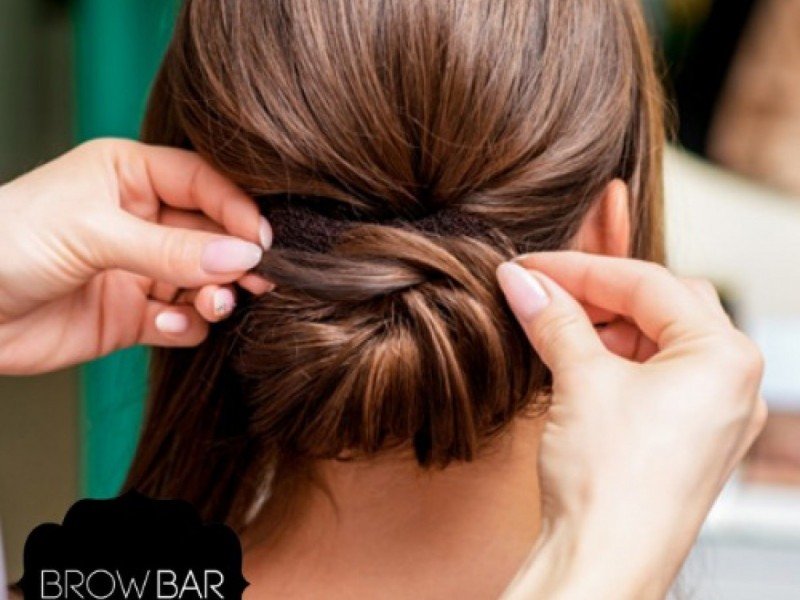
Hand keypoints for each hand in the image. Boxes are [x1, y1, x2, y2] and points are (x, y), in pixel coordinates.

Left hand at [0, 139, 271, 374]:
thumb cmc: (6, 243)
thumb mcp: (93, 232)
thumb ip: (171, 249)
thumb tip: (242, 257)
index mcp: (130, 175)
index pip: (204, 183)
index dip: (237, 209)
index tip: (262, 241)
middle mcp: (141, 220)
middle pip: (213, 235)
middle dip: (235, 258)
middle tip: (258, 280)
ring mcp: (139, 269)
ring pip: (204, 280)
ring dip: (215, 295)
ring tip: (210, 305)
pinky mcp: (133, 315)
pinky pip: (181, 319)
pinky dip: (184, 324)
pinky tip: (163, 324)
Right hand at [496, 252, 765, 598]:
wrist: (604, 563)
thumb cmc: (611, 483)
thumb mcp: (579, 380)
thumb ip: (552, 317)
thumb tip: (522, 279)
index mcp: (725, 357)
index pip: (648, 283)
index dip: (579, 269)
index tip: (530, 267)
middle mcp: (732, 383)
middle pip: (662, 306)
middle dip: (598, 294)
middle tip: (543, 290)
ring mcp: (713, 414)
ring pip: (657, 341)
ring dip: (604, 328)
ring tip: (552, 326)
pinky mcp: (688, 438)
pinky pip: (654, 377)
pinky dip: (613, 360)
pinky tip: (574, 362)